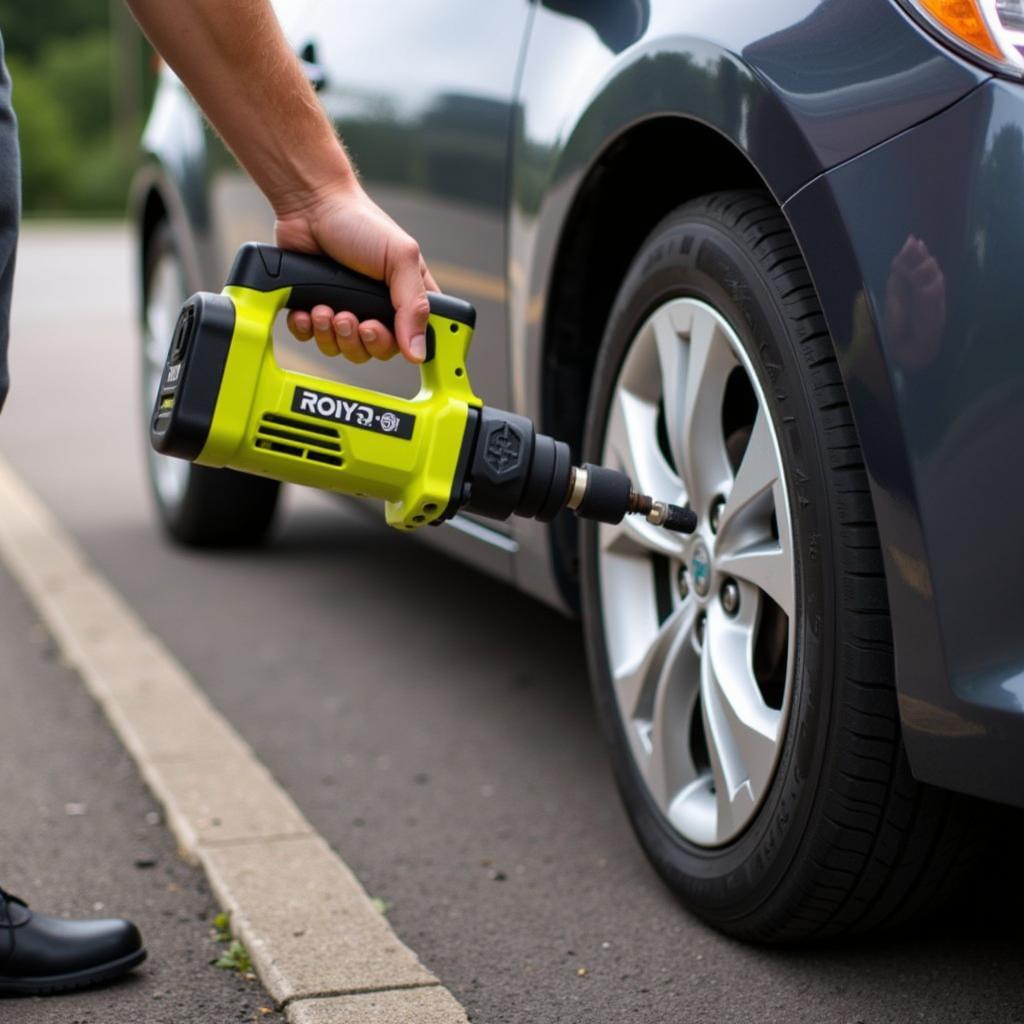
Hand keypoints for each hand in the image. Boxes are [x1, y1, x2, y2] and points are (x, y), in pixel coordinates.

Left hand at [275, 182, 438, 363]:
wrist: (310, 205)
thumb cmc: (360, 223)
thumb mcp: (400, 258)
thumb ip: (414, 305)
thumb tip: (419, 353)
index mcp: (406, 297)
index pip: (414, 339)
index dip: (401, 346)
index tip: (384, 333)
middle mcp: (378, 308)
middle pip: (376, 351)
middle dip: (360, 340)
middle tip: (351, 319)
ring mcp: (347, 309)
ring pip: (344, 349)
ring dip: (332, 335)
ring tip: (325, 309)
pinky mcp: (315, 309)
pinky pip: (312, 339)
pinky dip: (307, 330)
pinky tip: (306, 310)